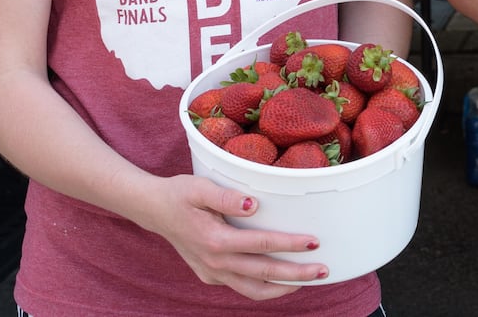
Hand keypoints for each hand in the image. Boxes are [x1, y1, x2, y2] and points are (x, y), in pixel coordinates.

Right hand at [137, 174, 325, 298]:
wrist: (154, 209)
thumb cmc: (180, 194)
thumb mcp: (200, 188)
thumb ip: (226, 197)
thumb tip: (254, 205)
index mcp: (215, 240)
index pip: (261, 245)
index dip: (290, 245)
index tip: (314, 242)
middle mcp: (214, 262)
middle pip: (263, 274)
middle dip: (296, 274)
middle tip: (324, 270)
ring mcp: (212, 272)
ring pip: (252, 290)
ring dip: (282, 288)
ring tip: (309, 280)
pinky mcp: (210, 275)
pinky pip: (242, 287)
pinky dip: (264, 287)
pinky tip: (282, 280)